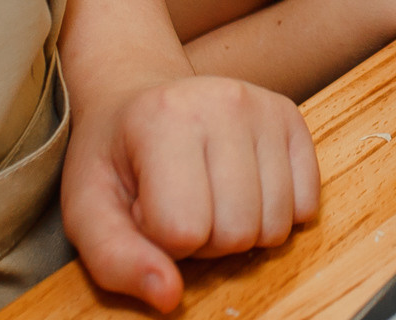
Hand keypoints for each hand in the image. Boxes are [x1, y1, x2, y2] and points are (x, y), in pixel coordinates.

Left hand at [61, 72, 317, 310]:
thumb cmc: (113, 159)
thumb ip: (117, 260)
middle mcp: (224, 102)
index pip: (183, 231)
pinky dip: (276, 214)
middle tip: (179, 206)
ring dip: (241, 230)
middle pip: (237, 232)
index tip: (145, 208)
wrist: (138, 96)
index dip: (160, 240)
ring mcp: (265, 107)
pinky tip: (244, 189)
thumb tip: (169, 298)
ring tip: (209, 196)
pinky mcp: (292, 116)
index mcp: (164, 120)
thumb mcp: (88, 210)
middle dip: (205, 240)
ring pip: (276, 225)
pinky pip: (308, 203)